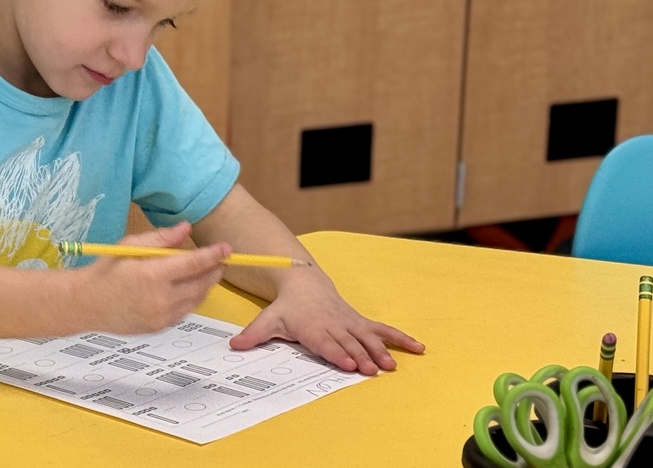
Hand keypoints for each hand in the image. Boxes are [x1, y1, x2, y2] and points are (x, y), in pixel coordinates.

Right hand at [83, 222, 229, 335]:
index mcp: (152, 275)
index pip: (193, 264)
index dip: (213, 255)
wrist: (85, 304)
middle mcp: (160, 299)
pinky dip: (192, 298)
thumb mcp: (130, 246)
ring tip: (207, 272)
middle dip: (214, 270)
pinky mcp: (159, 328)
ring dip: (206, 285)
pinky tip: (189, 288)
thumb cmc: (106, 269)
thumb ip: (161, 239)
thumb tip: (187, 228)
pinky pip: (185, 311)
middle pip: (201, 284)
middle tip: (221, 259)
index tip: (227, 248)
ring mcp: (161, 317)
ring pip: (196, 300)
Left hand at [229, 266, 424, 375]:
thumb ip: (254, 334)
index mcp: (313, 326)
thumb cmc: (288, 307)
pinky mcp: (361, 322)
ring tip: (391, 366)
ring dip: (380, 351)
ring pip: (367, 337)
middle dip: (361, 356)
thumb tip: (234, 345)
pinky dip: (401, 338)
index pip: (326, 342)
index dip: (337, 352)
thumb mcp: (269, 319)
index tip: (348, 363)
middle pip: (349, 342)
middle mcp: (334, 324)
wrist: (304, 283)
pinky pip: (383, 329)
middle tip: (372, 370)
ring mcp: (350, 323)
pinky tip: (418, 348)